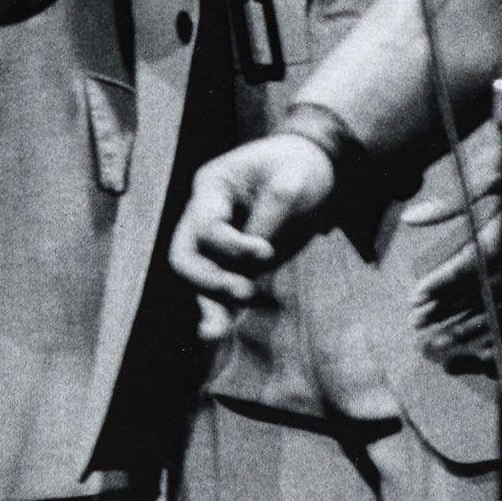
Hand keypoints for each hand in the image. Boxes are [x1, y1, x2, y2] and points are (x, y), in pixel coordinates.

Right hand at [167, 134, 340, 341]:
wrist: (316, 168)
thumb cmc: (301, 167)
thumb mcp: (292, 181)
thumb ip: (271, 217)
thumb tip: (256, 260)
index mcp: (211, 187)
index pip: (207, 228)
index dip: (233, 246)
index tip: (267, 252)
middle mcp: (204, 215)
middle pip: (185, 257)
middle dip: (209, 280)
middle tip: (245, 292)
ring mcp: (217, 242)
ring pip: (198, 279)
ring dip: (210, 304)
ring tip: (217, 333)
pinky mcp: (235, 263)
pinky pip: (220, 291)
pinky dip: (221, 310)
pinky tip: (220, 332)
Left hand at [404, 125, 501, 369]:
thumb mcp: (497, 171)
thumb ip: (455, 200)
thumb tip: (412, 218)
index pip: (476, 263)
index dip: (445, 283)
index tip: (418, 296)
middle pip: (491, 292)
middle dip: (451, 312)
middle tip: (419, 325)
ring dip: (475, 328)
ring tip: (442, 341)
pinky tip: (486, 340)